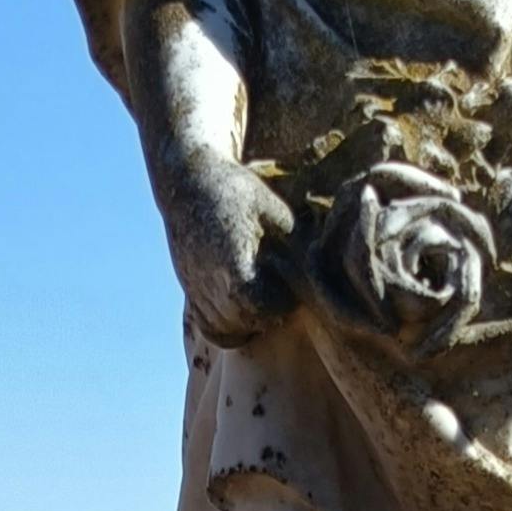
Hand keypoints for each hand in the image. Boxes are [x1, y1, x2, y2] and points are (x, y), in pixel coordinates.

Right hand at [161, 154, 295, 345]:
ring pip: (229, 330)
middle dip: (269, 312)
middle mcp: (211, 284)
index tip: (289, 281)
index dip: (284, 300)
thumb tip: (323, 264)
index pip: (265, 308)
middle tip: (280, 288)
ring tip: (263, 294)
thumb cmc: (237, 192)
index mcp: (234, 267)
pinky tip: (244, 307)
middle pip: (248, 323)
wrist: (188, 180)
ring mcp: (197, 290)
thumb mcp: (274, 209)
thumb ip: (296, 240)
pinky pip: (212, 329)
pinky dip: (230, 326)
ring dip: (249, 320)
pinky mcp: (191, 291)